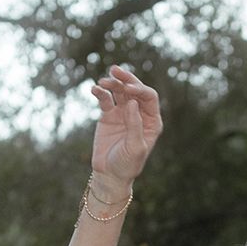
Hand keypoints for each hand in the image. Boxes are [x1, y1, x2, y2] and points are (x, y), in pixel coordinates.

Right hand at [89, 64, 161, 189]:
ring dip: (112, 83)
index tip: (127, 90)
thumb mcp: (135, 147)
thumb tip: (131, 102)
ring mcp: (123, 112)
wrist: (109, 175)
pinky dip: (100, 92)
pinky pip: (105, 99)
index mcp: (151, 121)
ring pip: (119, 91)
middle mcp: (138, 113)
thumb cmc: (127, 165)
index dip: (139, 89)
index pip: (149, 97)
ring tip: (102, 82)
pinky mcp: (108, 115)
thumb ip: (135, 125)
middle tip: (114, 70)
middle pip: (134, 89)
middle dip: (126, 79)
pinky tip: (95, 89)